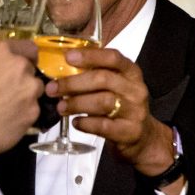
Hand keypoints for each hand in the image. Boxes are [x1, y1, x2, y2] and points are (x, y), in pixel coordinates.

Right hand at [0, 40, 42, 158]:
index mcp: (1, 53)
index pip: (27, 47)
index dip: (23, 55)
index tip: (16, 64)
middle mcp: (20, 67)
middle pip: (31, 69)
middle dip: (22, 76)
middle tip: (7, 88)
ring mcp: (30, 90)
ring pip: (35, 89)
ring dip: (26, 94)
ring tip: (10, 106)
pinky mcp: (35, 112)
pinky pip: (33, 109)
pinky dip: (24, 113)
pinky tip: (10, 120)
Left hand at [47, 48, 178, 180]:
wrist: (143, 137)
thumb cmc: (119, 106)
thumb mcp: (113, 86)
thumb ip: (94, 74)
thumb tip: (58, 66)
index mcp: (131, 72)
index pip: (113, 58)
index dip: (90, 56)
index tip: (67, 56)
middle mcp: (136, 89)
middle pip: (103, 79)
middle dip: (73, 83)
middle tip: (52, 88)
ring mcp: (135, 111)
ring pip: (103, 102)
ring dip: (76, 103)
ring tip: (60, 107)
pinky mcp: (130, 132)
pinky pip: (104, 125)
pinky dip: (85, 123)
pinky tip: (75, 122)